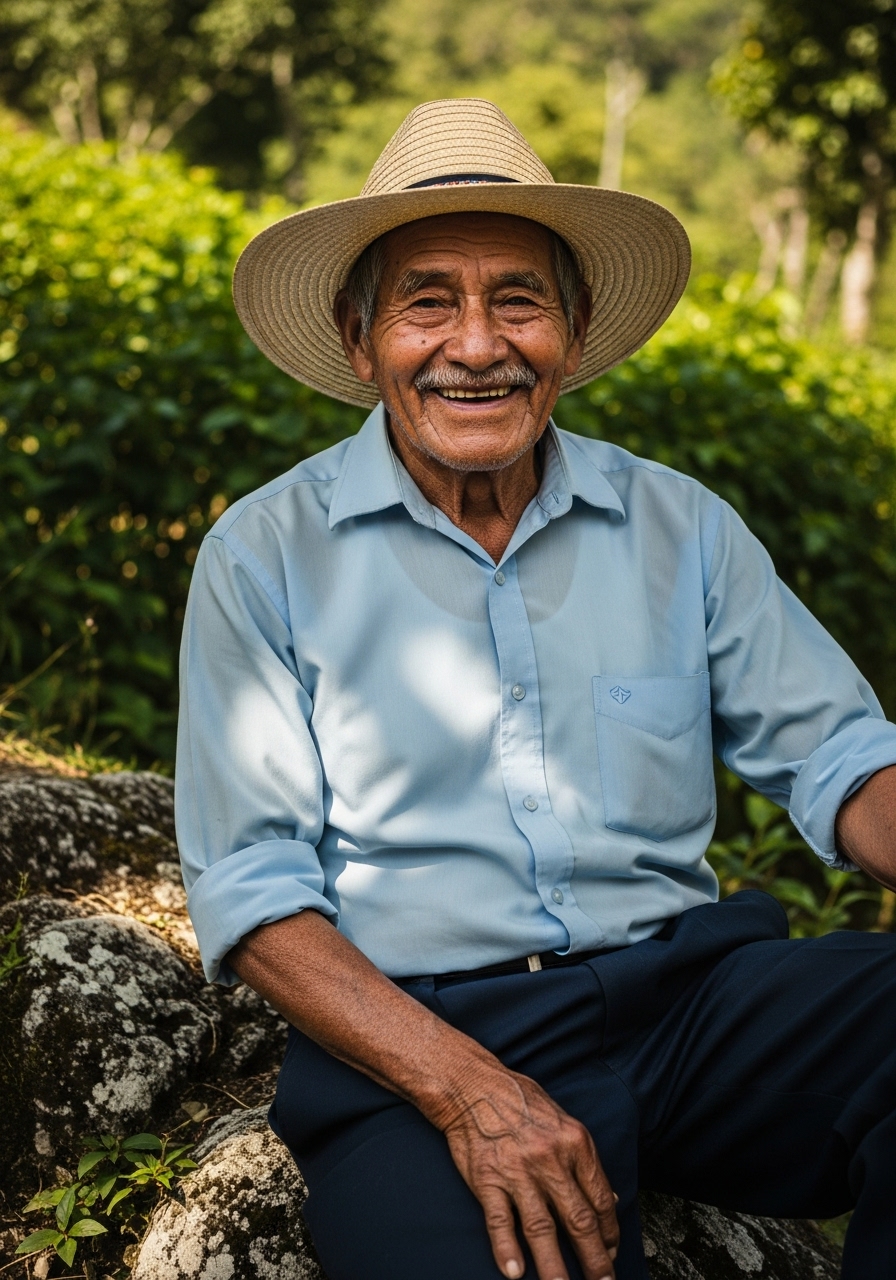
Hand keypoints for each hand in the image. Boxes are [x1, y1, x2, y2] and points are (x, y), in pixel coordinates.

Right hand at [442, 1063, 618, 1279]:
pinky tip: (514, 1273)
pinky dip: (507, 1250)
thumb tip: (610, 1199)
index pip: (600, 1199)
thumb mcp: (562, 1121)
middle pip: (579, 1220)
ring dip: (555, 1268)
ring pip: (542, 1230)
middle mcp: (550, 1158)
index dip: (609, 1233)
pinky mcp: (487, 1179)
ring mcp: (517, 1171)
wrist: (472, 1084)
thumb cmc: (519, 1100)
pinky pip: (500, 1221)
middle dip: (594, 1260)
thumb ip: (584, 1160)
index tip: (611, 1253)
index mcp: (574, 1142)